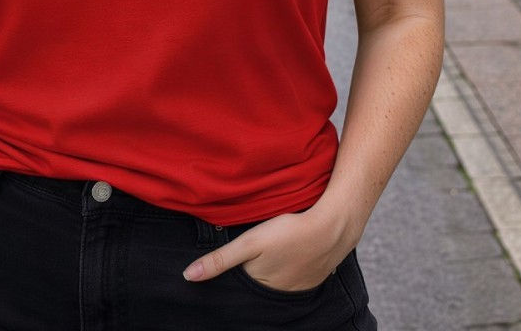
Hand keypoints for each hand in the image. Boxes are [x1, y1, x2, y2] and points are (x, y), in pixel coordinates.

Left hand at [182, 201, 354, 292]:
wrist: (332, 227)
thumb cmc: (288, 232)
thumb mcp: (249, 242)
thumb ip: (219, 259)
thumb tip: (187, 276)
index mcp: (260, 286)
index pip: (238, 285)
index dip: (230, 275)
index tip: (224, 267)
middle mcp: (278, 293)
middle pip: (256, 284)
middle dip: (249, 274)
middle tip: (252, 254)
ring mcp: (298, 287)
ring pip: (274, 280)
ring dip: (269, 271)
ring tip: (268, 254)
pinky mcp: (312, 277)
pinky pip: (293, 277)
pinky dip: (287, 268)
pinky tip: (287, 254)